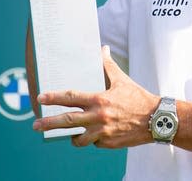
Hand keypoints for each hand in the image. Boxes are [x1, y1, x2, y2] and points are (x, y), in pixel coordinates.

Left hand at [32, 46, 158, 148]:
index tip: (40, 98)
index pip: (71, 98)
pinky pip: (94, 142)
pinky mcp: (109, 143)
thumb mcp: (122, 80)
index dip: (54, 97)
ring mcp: (103, 132)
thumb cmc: (138, 97)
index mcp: (99, 99)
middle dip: (49, 124)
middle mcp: (98, 117)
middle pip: (67, 121)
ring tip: (65, 135)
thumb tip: (103, 48)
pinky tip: (96, 134)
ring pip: (78, 139)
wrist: (156, 119)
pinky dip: (93, 138)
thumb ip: (108, 65)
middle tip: (36, 125)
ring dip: (71, 136)